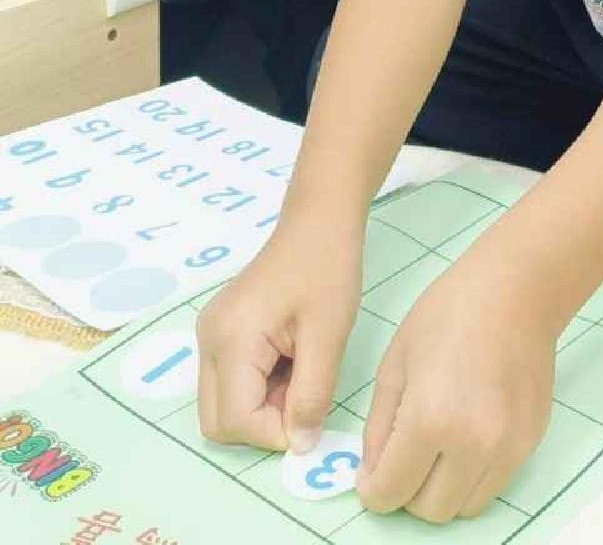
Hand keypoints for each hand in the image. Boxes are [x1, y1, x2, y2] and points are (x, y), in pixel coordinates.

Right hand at [196, 219, 361, 452]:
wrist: (318, 222)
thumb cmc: (328, 270)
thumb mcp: (328, 337)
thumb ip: (311, 396)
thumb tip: (299, 446)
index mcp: (231, 339)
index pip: (236, 420)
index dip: (274, 432)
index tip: (310, 412)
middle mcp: (208, 340)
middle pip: (218, 421)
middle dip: (263, 423)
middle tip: (304, 392)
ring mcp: (209, 335)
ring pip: (222, 405)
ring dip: (262, 406)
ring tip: (300, 371)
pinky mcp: (220, 331)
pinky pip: (229, 381)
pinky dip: (258, 387)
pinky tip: (289, 360)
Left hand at [358, 251, 554, 521]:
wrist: (517, 290)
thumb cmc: (449, 313)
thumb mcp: (395, 363)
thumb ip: (378, 426)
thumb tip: (375, 472)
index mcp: (429, 420)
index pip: (389, 492)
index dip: (372, 488)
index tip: (371, 474)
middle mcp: (472, 445)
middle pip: (428, 511)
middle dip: (407, 492)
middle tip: (404, 458)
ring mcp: (508, 448)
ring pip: (463, 508)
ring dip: (442, 490)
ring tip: (437, 448)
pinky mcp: (530, 443)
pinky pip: (492, 485)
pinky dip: (472, 475)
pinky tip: (467, 434)